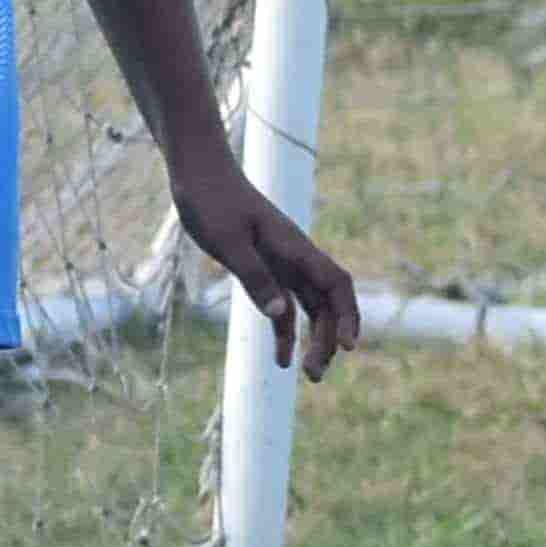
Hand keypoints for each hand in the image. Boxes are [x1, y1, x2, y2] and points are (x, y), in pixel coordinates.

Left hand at [174, 147, 362, 379]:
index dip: (348, 315)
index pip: (336, 284)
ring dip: (314, 339)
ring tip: (309, 375)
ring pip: (310, 306)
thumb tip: (280, 316)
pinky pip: (283, 304)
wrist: (197, 170)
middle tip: (315, 376)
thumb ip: (255, 277)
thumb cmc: (211, 200)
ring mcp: (281, 262)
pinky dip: (285, 331)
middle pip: (328, 302)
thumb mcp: (228, 242)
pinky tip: (281, 359)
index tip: (348, 347)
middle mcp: (295, 256)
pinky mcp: (263, 267)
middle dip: (329, 338)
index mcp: (294, 247)